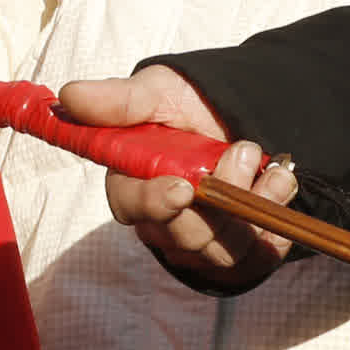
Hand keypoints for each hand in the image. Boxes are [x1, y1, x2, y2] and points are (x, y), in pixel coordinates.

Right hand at [69, 67, 296, 293]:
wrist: (237, 112)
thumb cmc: (185, 103)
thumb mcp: (156, 91)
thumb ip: (119, 100)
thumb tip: (68, 95)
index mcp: (133, 184)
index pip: (131, 208)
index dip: (154, 203)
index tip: (181, 187)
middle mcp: (164, 222)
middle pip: (182, 238)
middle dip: (217, 200)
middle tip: (241, 152)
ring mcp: (202, 240)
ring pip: (221, 251)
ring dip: (251, 207)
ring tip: (270, 167)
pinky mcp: (238, 250)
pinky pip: (257, 258)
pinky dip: (275, 224)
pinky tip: (280, 186)